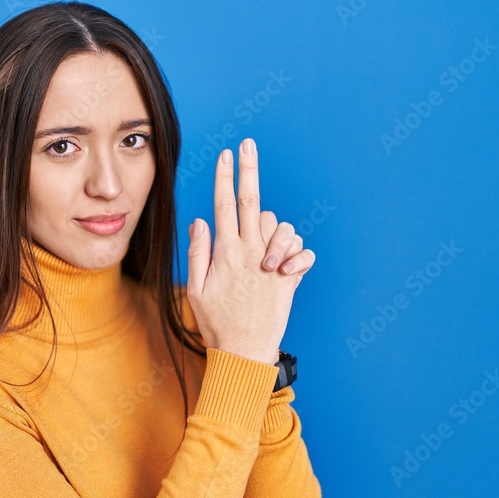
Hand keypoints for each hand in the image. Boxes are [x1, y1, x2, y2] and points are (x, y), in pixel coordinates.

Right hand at [186, 138, 308, 365]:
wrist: (244, 353)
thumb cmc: (216, 324)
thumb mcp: (196, 290)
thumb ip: (199, 252)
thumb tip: (199, 220)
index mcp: (226, 253)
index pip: (222, 204)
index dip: (224, 176)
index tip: (226, 154)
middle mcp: (251, 253)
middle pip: (250, 200)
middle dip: (248, 170)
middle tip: (248, 145)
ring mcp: (272, 264)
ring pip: (277, 223)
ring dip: (272, 227)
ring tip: (265, 250)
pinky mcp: (290, 278)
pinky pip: (302, 250)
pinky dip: (297, 250)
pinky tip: (286, 263)